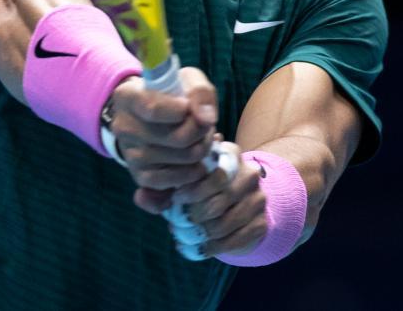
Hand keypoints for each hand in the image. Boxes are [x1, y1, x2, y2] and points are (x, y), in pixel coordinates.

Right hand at [106, 67, 218, 190]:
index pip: (154, 109)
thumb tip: (206, 118)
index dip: (183, 111)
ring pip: (181, 160)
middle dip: (201, 132)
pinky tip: (196, 161)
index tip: (191, 107)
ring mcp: (130, 154)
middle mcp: (124, 127)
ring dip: (201, 150)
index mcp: (127, 97)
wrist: (154, 114)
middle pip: (177, 138)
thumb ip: (200, 92)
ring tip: (201, 139)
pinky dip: (192, 173)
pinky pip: (173, 181)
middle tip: (205, 126)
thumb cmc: (173, 94)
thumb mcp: (187, 80)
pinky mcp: (139, 176)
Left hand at [165, 142, 268, 256]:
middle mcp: (249, 174)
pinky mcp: (261, 224)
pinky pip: (234, 240)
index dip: (192, 189)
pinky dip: (212, 248)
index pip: (214, 172)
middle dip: (194, 215)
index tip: (176, 199)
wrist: (237, 205)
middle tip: (178, 222)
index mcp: (230, 155)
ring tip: (184, 236)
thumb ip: (159, 189)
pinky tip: (198, 248)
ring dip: (201, 234)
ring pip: (225, 223)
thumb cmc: (201, 189)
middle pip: (219, 200)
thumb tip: (140, 196)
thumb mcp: (182, 182)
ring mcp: (258, 200)